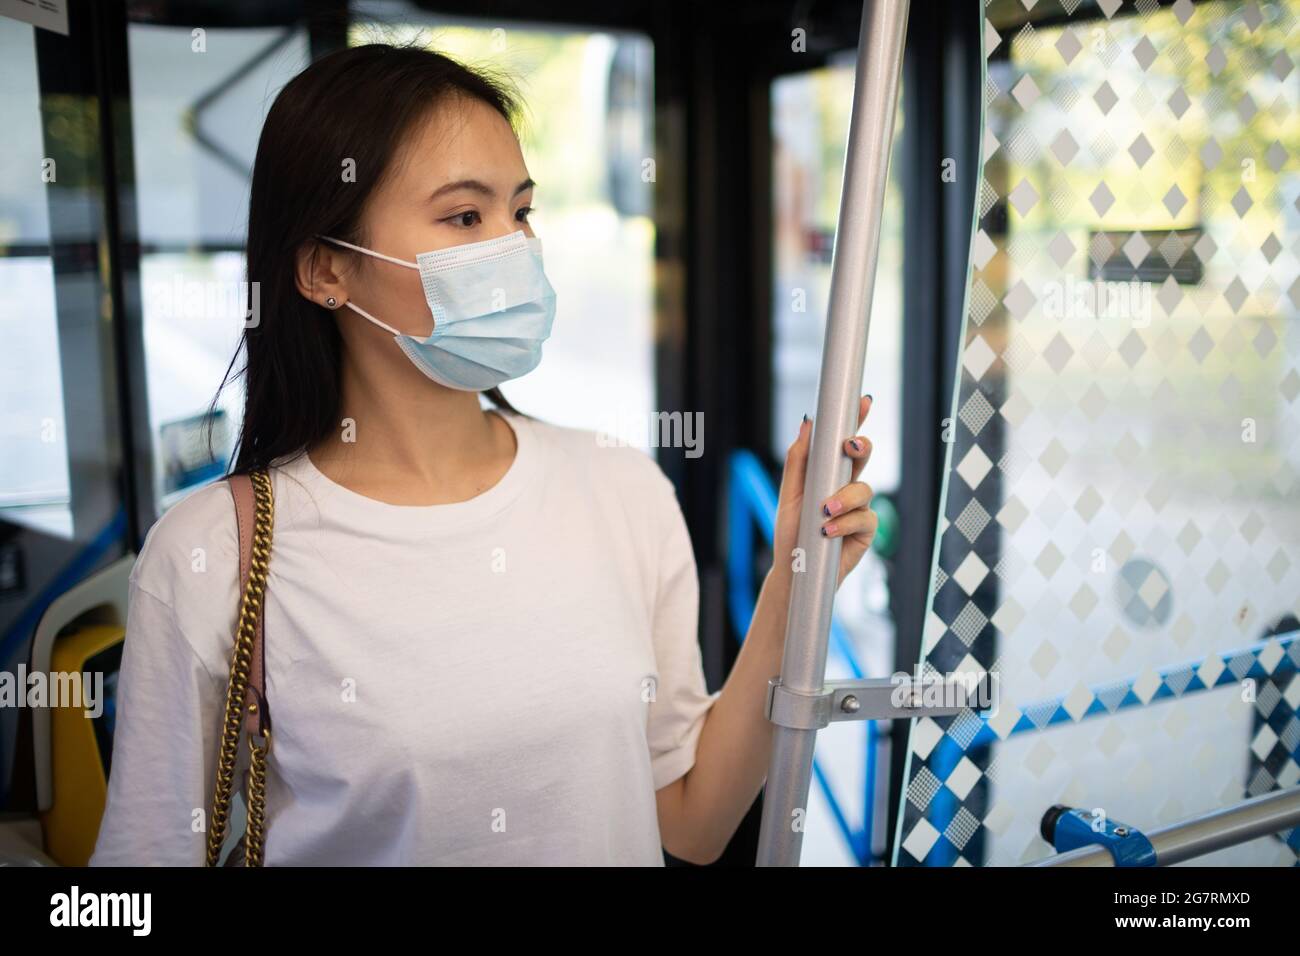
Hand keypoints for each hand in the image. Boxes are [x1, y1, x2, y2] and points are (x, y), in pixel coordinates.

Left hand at [771, 394, 876, 589]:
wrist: (795, 570)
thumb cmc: (791, 532)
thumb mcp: (789, 493)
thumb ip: (798, 460)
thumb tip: (807, 423)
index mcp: (827, 473)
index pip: (843, 442)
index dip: (856, 420)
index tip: (863, 401)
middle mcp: (846, 486)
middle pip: (863, 457)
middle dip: (860, 447)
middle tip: (850, 446)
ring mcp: (859, 508)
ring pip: (863, 488)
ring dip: (843, 498)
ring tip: (824, 511)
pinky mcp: (866, 530)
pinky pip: (865, 517)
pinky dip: (845, 522)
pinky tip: (829, 530)